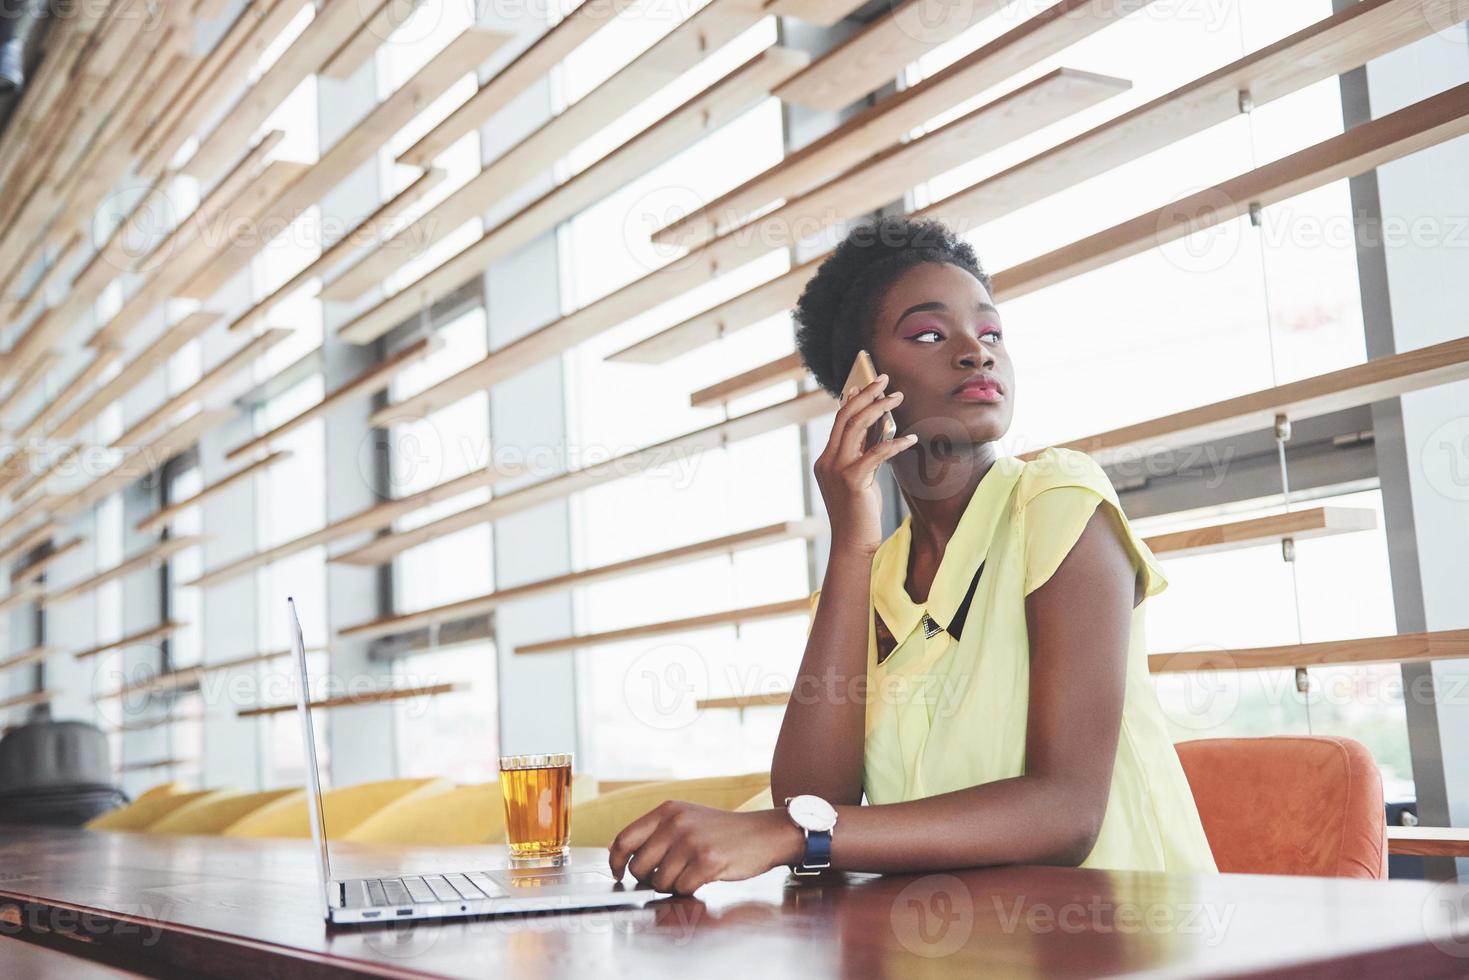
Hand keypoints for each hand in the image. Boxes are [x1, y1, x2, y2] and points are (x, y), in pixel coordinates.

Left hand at [608, 802, 804, 894]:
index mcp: (667, 810)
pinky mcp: (707, 861)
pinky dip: (690, 889)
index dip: (616, 861)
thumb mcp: (686, 818)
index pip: (624, 838)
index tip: (618, 872)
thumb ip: (656, 832)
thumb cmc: (722, 832)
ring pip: (659, 882)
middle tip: (668, 875)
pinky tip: (704, 876)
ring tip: (691, 872)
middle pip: (638, 867)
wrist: (762, 834)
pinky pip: (682, 889)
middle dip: (649, 879)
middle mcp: (676, 823)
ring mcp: (691, 842)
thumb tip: (620, 852)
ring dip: (672, 885)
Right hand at [813, 373, 917, 556]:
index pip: (838, 422)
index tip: (864, 383)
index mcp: (826, 460)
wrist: (853, 544)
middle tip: (885, 379)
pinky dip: (895, 443)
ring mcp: (836, 470)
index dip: (852, 400)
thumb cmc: (860, 513)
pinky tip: (911, 438)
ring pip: (856, 427)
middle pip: (845, 417)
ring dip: (878, 408)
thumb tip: (880, 429)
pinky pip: (876, 452)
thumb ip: (864, 455)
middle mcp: (827, 461)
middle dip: (866, 394)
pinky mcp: (852, 480)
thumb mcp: (861, 478)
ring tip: (897, 397)